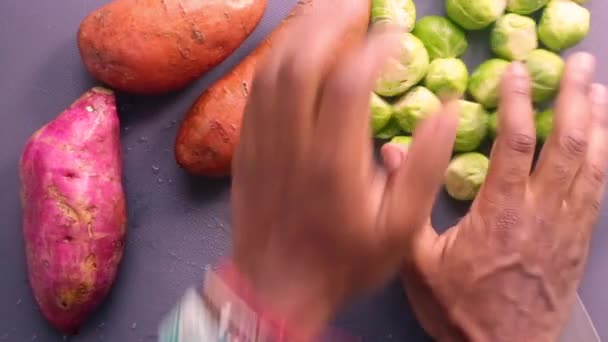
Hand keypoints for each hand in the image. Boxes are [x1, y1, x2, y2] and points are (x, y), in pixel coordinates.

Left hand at [230, 6, 459, 338]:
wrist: (275, 288)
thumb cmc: (343, 262)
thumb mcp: (399, 230)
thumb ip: (424, 169)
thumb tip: (449, 111)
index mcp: (334, 163)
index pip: (348, 83)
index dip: (374, 48)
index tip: (397, 34)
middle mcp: (293, 143)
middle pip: (303, 62)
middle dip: (331, 19)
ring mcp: (263, 142)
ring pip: (275, 69)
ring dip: (301, 30)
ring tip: (327, 7)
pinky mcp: (246, 146)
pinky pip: (256, 89)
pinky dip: (277, 56)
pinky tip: (294, 43)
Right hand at [388, 54, 607, 340]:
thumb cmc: (460, 307)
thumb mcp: (419, 260)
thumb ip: (409, 204)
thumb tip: (391, 154)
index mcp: (500, 212)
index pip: (515, 144)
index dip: (517, 102)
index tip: (515, 73)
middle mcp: (540, 212)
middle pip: (566, 143)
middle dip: (573, 98)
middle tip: (578, 65)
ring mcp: (565, 224)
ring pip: (590, 162)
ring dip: (596, 120)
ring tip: (597, 88)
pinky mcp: (577, 238)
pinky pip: (597, 188)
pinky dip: (603, 156)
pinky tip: (604, 137)